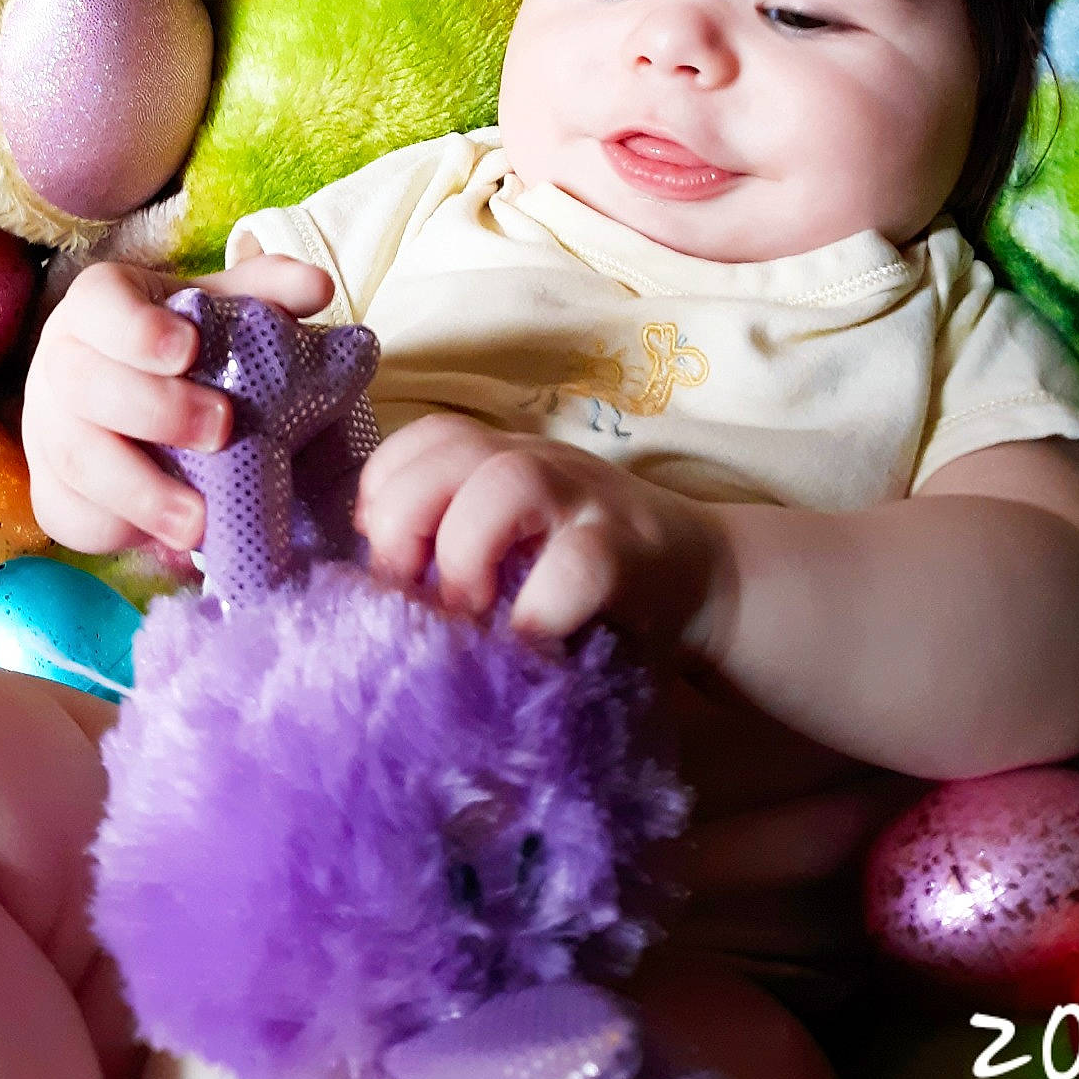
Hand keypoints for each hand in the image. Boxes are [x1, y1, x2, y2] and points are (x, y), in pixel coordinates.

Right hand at [23, 254, 333, 553]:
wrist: (144, 395)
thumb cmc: (188, 343)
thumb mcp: (227, 308)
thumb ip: (272, 291)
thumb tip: (317, 287)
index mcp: (99, 305)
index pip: (99, 304)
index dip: (136, 329)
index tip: (189, 349)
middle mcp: (60, 360)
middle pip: (83, 384)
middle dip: (153, 410)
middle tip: (220, 431)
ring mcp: (46, 427)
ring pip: (75, 459)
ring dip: (138, 491)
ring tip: (198, 520)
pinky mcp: (51, 486)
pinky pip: (67, 512)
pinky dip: (115, 528)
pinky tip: (164, 542)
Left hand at [353, 412, 720, 645]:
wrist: (704, 582)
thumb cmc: (585, 577)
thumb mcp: (515, 548)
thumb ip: (452, 548)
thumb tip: (374, 593)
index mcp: (501, 459)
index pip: (423, 438)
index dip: (384, 490)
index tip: (384, 558)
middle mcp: (539, 463)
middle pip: (449, 448)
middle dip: (406, 517)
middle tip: (411, 592)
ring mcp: (585, 500)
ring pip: (509, 480)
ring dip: (466, 549)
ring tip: (467, 610)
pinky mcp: (628, 551)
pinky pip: (578, 563)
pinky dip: (539, 607)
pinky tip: (526, 641)